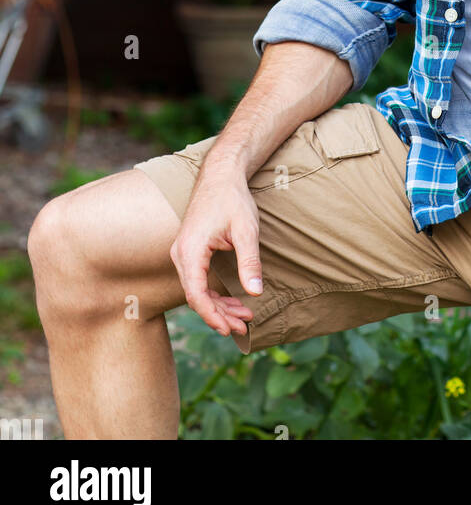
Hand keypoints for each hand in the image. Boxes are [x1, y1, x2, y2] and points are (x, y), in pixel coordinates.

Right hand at [169, 161, 263, 337]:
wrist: (221, 175)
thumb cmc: (232, 199)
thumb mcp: (246, 230)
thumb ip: (249, 261)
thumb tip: (255, 293)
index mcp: (190, 250)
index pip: (196, 294)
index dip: (213, 316)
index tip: (230, 329)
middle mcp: (180, 253)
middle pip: (196, 296)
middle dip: (220, 315)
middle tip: (244, 327)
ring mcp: (183, 252)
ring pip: (197, 290)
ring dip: (219, 306)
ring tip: (244, 318)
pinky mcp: (190, 251)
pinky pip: (199, 280)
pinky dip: (215, 293)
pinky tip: (233, 301)